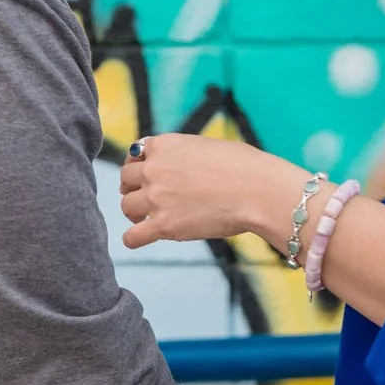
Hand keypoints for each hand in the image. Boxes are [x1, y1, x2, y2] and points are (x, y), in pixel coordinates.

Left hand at [121, 133, 309, 250]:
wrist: (258, 190)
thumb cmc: (244, 167)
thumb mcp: (206, 147)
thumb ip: (183, 155)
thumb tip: (180, 168)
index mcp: (164, 145)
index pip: (134, 154)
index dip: (138, 167)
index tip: (145, 177)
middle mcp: (154, 168)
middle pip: (125, 180)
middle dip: (135, 189)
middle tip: (149, 199)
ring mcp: (156, 197)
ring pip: (126, 207)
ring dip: (136, 213)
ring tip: (149, 219)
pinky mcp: (164, 225)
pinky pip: (132, 237)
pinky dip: (134, 239)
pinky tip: (141, 238)